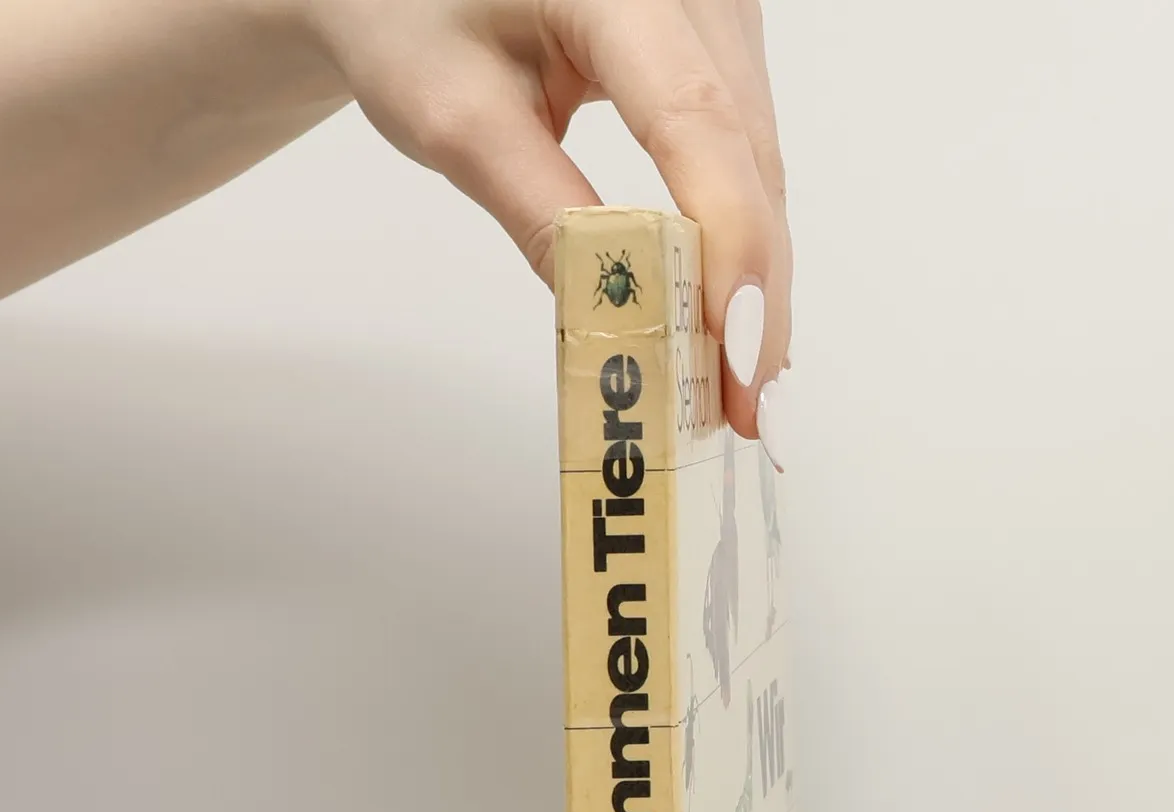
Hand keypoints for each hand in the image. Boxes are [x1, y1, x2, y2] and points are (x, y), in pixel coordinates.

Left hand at [302, 0, 791, 445]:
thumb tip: (621, 322)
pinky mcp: (723, 48)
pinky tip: (729, 320)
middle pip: (747, 157)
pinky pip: (748, 158)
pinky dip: (739, 244)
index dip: (727, 247)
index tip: (734, 354)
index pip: (697, 122)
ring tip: (735, 387)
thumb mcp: (456, 121)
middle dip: (751, 295)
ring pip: (761, 166)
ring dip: (754, 283)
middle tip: (741, 410)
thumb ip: (542, 214)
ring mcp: (721, 12)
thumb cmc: (412, 17)